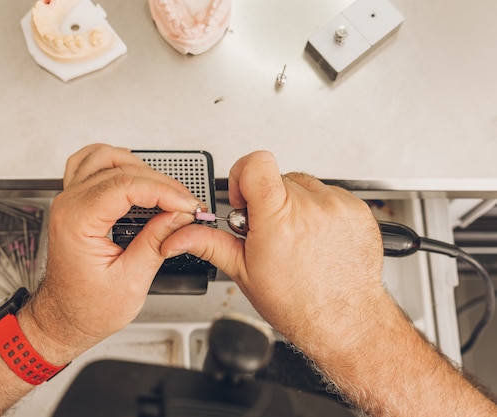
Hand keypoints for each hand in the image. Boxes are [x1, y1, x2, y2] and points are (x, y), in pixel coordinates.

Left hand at [20, 144, 198, 362]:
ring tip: (165, 190)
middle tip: (185, 204)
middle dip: (160, 183)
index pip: (126, 186)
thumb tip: (179, 216)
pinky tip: (133, 172)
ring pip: (104, 157)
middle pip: (120, 169)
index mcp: (77, 222)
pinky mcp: (75, 203)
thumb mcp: (131, 281)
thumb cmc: (86, 308)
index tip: (187, 205)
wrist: (64, 318)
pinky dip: (115, 163)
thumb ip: (156, 242)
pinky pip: (90, 164)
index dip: (164, 191)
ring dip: (138, 167)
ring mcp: (69, 201)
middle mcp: (69, 205)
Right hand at [162, 151, 384, 351]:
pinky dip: (319, 211)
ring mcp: (336, 207)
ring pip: (303, 185)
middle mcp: (310, 207)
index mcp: (278, 218)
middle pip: (277, 178)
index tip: (245, 197)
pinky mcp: (356, 210)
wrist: (344, 319)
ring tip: (296, 237)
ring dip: (295, 205)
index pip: (256, 163)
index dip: (244, 174)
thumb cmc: (297, 302)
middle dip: (268, 201)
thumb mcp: (244, 272)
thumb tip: (178, 237)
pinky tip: (316, 238)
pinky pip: (329, 195)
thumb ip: (208, 244)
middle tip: (270, 232)